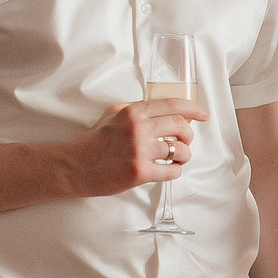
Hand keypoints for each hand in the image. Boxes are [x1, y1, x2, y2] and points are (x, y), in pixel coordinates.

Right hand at [69, 99, 206, 196]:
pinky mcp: (140, 172)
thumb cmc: (94, 141)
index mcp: (133, 112)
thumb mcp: (113, 114)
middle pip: (182, 126)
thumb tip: (166, 111)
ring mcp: (140, 151)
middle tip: (186, 140)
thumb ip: (137, 110)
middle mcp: (138, 129)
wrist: (74, 166)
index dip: (194, 109)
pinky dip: (175, 170)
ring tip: (177, 157)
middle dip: (189, 134)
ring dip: (184, 155)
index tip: (203, 115)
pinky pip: (172, 171)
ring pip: (180, 150)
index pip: (173, 105)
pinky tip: (169, 169)